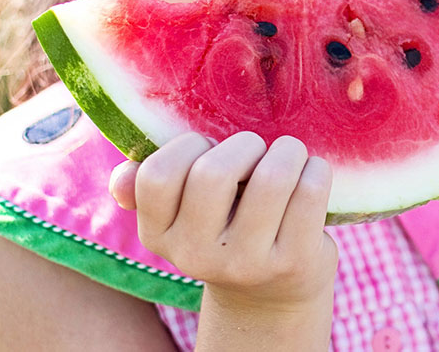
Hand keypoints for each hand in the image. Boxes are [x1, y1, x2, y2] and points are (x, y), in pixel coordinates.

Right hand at [108, 132, 336, 311]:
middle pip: (214, 173)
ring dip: (288, 151)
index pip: (157, 175)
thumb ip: (149, 189)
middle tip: (257, 151)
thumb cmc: (227, 230)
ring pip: (272, 178)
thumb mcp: (183, 217)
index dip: (188, 145)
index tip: (210, 148)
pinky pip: (310, 192)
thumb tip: (122, 176)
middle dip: (244, 144)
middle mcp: (197, 256)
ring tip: (289, 156)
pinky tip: (311, 174)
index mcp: (159, 236)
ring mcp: (247, 262)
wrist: (272, 294)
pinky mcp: (294, 261)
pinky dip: (316, 170)